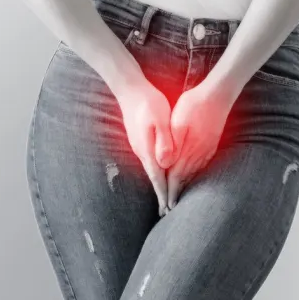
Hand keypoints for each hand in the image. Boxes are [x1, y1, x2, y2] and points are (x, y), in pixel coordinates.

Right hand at [114, 80, 176, 214]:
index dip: (164, 193)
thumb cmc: (149, 102)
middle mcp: (142, 151)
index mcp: (148, 149)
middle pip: (154, 177)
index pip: (158, 177)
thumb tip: (166, 162)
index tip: (169, 209)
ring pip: (152, 169)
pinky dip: (157, 170)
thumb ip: (165, 141)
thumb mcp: (161, 120)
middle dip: (161, 193)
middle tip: (167, 211)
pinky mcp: (139, 139)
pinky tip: (161, 171)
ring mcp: (139, 145)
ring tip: (165, 196)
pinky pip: (150, 160)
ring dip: (159, 183)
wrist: (130, 88)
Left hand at [164, 80, 234, 213]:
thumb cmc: (194, 104)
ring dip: (187, 186)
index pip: (175, 176)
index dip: (168, 192)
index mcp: (188, 149)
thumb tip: (165, 164)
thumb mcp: (178, 121)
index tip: (164, 206)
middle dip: (177, 194)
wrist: (218, 94)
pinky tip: (193, 176)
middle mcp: (199, 153)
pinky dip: (195, 174)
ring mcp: (207, 149)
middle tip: (171, 210)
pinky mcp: (211, 144)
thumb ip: (171, 143)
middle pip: (185, 179)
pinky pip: (202, 164)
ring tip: (181, 198)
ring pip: (194, 173)